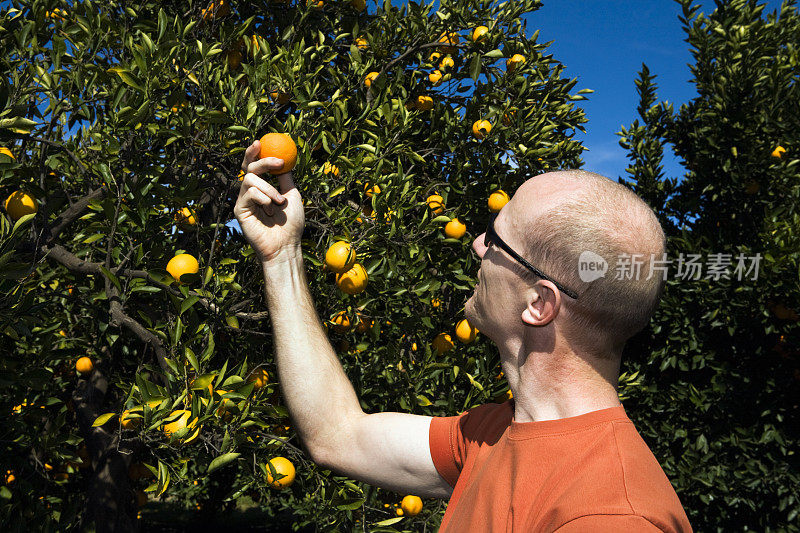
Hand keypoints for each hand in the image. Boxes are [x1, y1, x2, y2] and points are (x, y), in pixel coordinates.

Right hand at [234, 140, 304, 262]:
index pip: (253, 166)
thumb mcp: (292, 196)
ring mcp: (243, 201)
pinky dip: (263, 198)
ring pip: (250, 179)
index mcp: (262, 188)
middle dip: (263, 162)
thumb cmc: (291, 225)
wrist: (286, 245)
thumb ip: (285, 179)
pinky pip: (249, 193)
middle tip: (278, 163)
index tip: (260, 142)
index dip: (253, 153)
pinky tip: (270, 210)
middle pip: (248, 167)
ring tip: (279, 203)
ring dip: (270, 189)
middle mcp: (250, 193)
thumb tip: (285, 159)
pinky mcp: (239, 210)